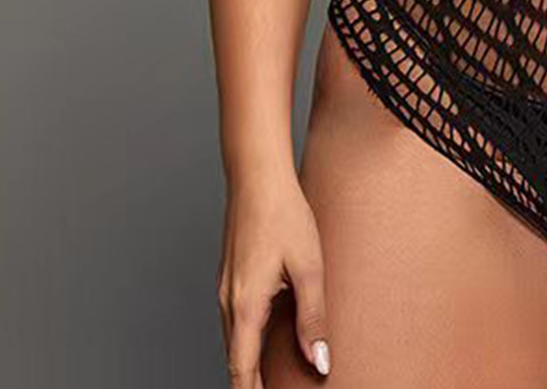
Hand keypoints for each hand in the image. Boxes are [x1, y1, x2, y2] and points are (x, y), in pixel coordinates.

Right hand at [216, 168, 330, 386]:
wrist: (257, 177)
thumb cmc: (284, 215)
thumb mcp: (308, 267)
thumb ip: (313, 317)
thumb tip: (320, 362)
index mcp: (245, 307)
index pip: (242, 371)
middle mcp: (228, 302)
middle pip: (236, 360)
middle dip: (252, 384)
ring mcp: (226, 288)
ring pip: (234, 340)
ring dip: (249, 363)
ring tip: (270, 380)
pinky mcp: (231, 276)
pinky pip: (236, 320)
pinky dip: (248, 340)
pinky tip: (266, 338)